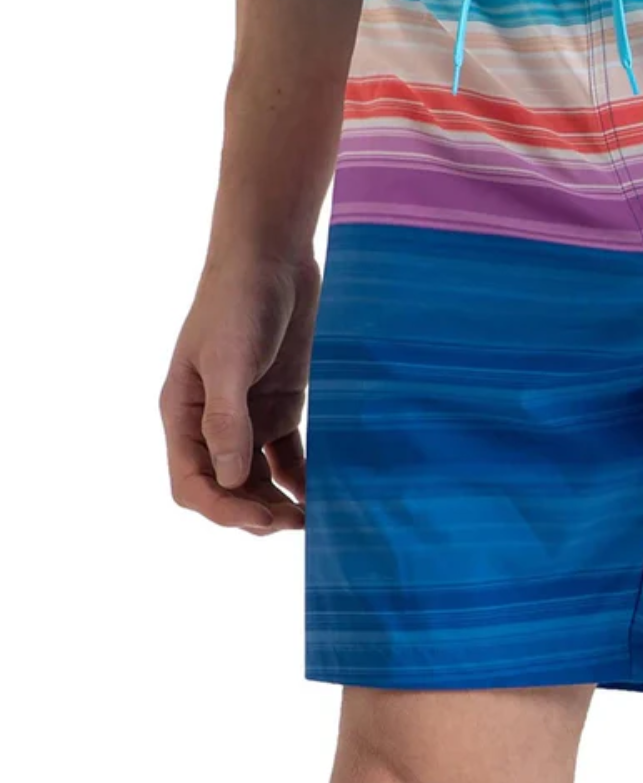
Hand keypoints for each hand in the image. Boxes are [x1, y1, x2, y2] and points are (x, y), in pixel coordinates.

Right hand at [160, 250, 320, 533]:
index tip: (260, 518)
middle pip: (227, 487)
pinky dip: (300, 476)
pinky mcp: (282, 403)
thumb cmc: (239, 301)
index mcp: (183, 414)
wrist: (273, 258)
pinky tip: (320, 492)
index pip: (193, 482)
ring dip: (278, 501)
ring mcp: (249, 414)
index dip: (222, 508)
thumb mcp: (229, 360)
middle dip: (255, 511)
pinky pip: (287, 452)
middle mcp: (213, 422)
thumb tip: (231, 480)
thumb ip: (227, 420)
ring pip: (257, 477)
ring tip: (310, 517)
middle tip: (294, 524)